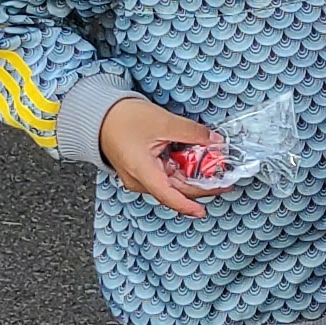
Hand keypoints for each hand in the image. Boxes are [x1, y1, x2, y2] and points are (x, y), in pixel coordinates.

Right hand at [96, 94, 220, 219]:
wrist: (101, 114)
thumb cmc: (123, 119)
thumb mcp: (164, 122)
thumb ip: (192, 133)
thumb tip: (215, 141)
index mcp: (142, 173)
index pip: (169, 196)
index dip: (188, 205)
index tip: (204, 210)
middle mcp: (140, 180)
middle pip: (176, 190)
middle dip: (201, 187)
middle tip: (224, 181)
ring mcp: (141, 176)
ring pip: (173, 182)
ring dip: (193, 176)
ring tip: (215, 168)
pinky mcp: (144, 169)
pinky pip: (167, 174)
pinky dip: (182, 169)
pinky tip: (197, 160)